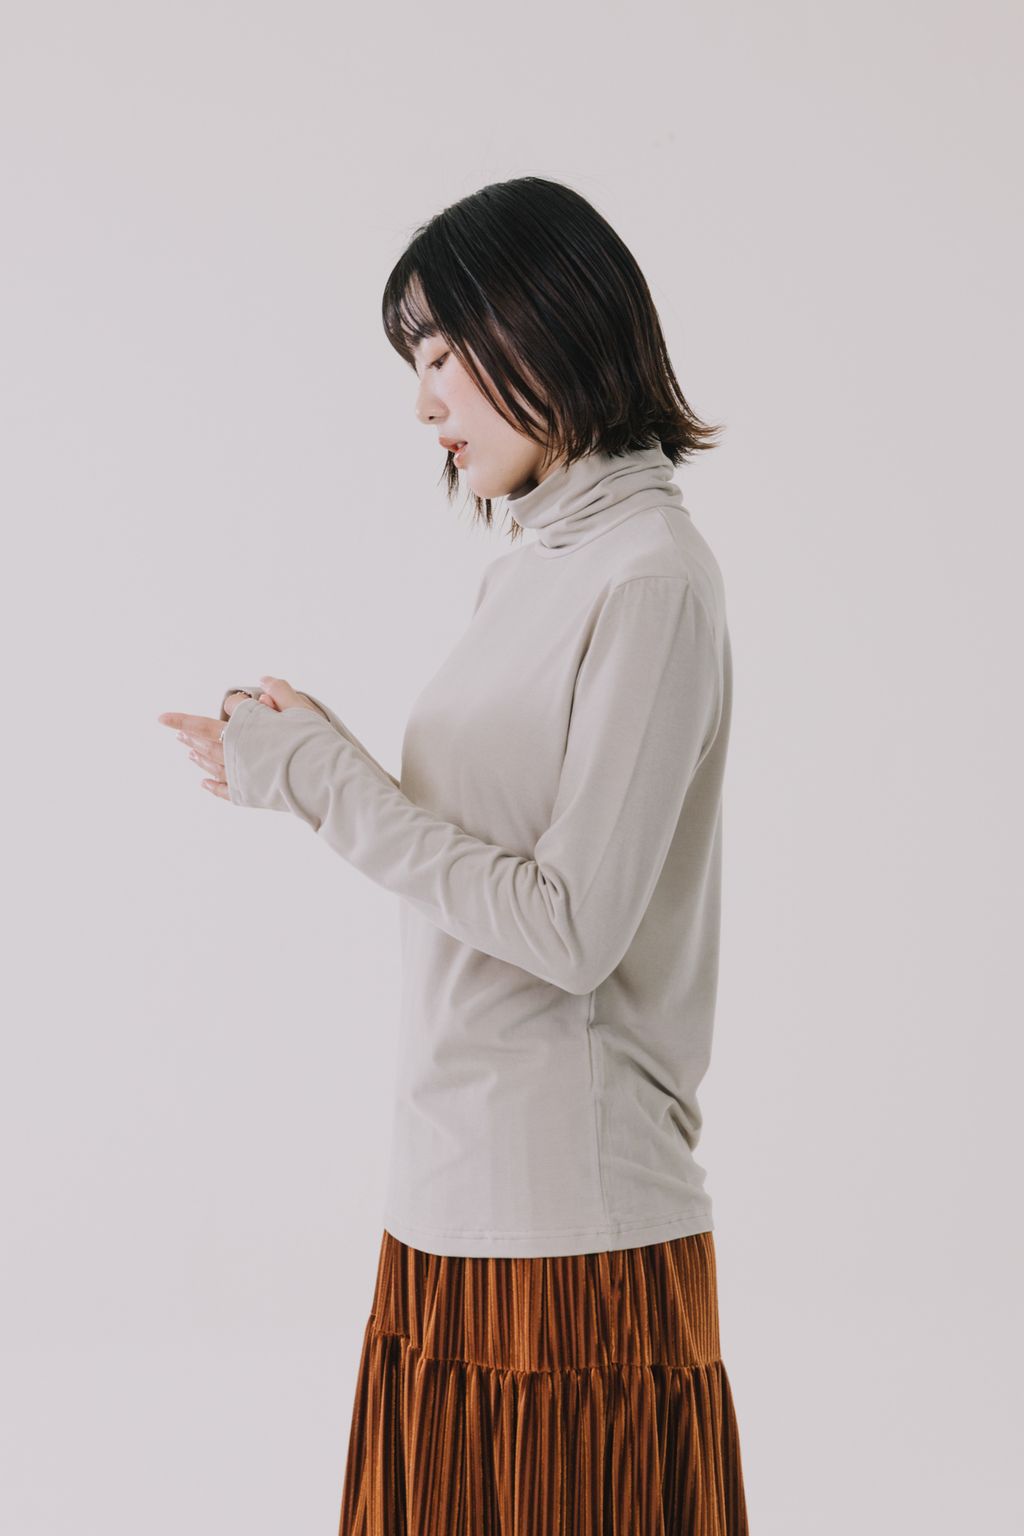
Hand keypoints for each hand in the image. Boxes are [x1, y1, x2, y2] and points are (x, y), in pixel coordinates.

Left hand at [157, 675, 323, 800]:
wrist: (324, 779)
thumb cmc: (315, 742)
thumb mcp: (302, 709)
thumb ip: (281, 692)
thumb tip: (264, 679)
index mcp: (248, 724)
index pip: (232, 706)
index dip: (238, 702)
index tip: (246, 702)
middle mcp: (236, 748)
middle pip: (206, 734)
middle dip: (188, 728)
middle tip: (171, 725)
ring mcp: (239, 772)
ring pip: (210, 760)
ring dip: (196, 753)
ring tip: (185, 749)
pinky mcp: (246, 793)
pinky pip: (222, 789)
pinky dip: (211, 785)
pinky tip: (203, 783)